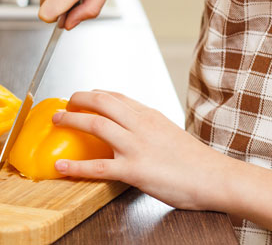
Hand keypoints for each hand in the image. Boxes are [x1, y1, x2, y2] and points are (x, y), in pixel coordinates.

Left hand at [52, 90, 232, 210]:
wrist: (214, 177)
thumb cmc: (196, 160)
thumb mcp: (171, 132)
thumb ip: (151, 127)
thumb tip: (136, 128)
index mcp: (150, 115)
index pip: (117, 96)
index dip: (96, 94)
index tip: (84, 95)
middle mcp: (141, 125)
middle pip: (102, 102)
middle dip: (78, 99)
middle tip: (64, 103)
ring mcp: (136, 146)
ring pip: (96, 125)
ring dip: (72, 121)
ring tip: (57, 120)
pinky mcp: (134, 170)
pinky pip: (98, 167)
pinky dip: (76, 166)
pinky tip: (61, 165)